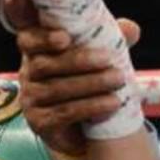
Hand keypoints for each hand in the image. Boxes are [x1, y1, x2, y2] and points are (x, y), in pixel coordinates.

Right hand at [18, 19, 139, 154]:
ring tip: (118, 80)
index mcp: (36, 53)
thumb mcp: (97, 59)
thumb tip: (131, 29)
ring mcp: (30, 100)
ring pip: (56, 89)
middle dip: (78, 60)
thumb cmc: (86, 84)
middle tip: (109, 59)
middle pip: (43, 64)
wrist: (81, 130)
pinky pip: (64, 112)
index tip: (65, 37)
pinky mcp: (39, 122)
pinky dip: (90, 107)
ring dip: (90, 83)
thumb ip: (110, 41)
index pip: (27, 40)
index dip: (42, 38)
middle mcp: (27, 75)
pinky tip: (112, 103)